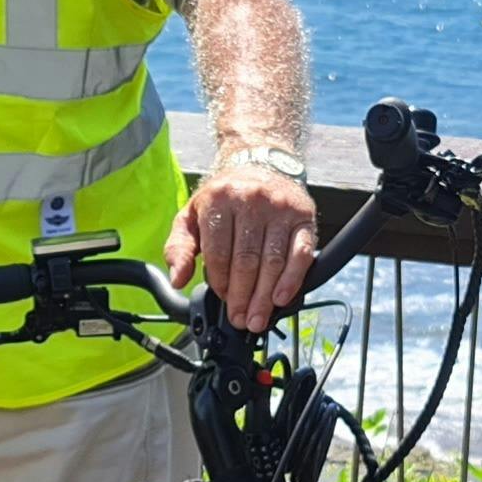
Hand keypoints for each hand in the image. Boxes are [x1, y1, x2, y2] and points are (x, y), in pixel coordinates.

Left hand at [166, 158, 317, 328]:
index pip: (218, 253)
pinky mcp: (303, 216)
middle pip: (246, 261)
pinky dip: (292, 279)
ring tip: (258, 318)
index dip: (219, 283)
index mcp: (219, 200)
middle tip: (241, 318)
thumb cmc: (224, 195)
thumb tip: (178, 278)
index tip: (223, 299)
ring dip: (264, 297)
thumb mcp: (192, 215)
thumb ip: (179, 247)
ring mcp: (280, 208)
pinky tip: (282, 298)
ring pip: (272, 261)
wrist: (260, 162)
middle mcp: (251, 200)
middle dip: (242, 297)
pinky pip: (300, 253)